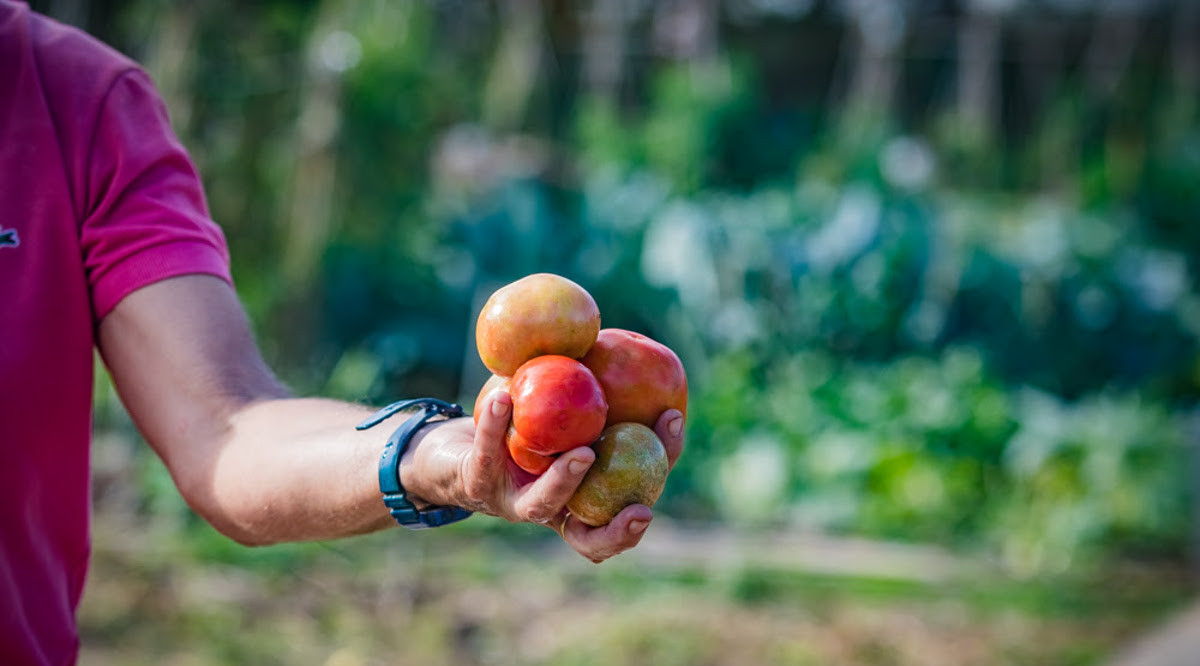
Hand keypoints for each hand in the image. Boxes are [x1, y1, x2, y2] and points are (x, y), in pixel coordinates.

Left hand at [404, 389, 684, 562]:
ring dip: (565, 482)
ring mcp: (514, 502)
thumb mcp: (554, 407)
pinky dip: (495, 425)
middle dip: (622, 526)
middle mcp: (554, 509)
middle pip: (595, 537)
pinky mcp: (477, 486)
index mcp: (585, 490)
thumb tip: (613, 333)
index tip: (673, 419)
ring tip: (582, 453)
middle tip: (642, 508)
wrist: (447, 449)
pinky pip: (489, 454)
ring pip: (545, 506)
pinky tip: (502, 396)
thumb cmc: (514, 426)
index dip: (662, 458)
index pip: (636, 485)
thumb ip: (583, 384)